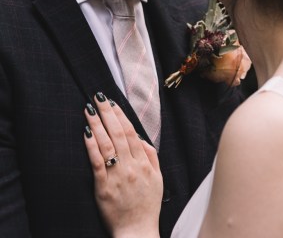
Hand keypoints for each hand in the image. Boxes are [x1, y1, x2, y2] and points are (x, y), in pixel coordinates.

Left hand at [84, 94, 162, 237]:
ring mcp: (117, 176)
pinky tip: (86, 132)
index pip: (131, 132)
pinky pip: (97, 162)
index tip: (112, 102)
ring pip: (107, 144)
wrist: (137, 232)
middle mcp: (131, 166)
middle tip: (98, 97)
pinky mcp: (103, 187)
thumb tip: (140, 137)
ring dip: (97, 124)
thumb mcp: (158, 178)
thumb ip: (151, 155)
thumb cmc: (147, 206)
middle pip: (118, 133)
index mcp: (144, 163)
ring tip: (88, 109)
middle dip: (107, 113)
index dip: (120, 115)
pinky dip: (91, 145)